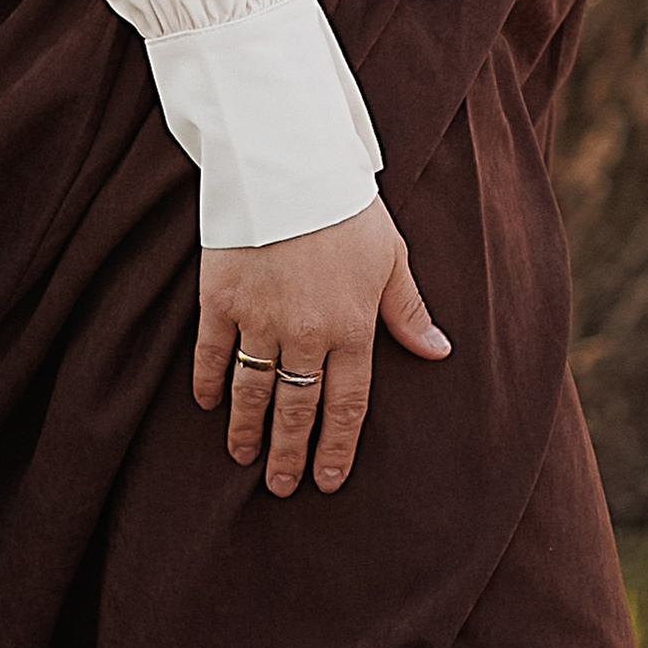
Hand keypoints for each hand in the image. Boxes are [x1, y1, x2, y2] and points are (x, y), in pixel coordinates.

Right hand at [193, 201, 449, 496]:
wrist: (288, 160)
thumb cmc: (347, 205)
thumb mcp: (391, 255)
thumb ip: (409, 310)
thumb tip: (437, 351)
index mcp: (352, 327)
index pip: (345, 406)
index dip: (336, 447)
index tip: (328, 481)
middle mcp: (305, 334)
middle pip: (296, 409)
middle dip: (289, 453)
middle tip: (282, 487)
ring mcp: (259, 319)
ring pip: (253, 391)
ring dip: (247, 430)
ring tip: (243, 457)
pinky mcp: (220, 298)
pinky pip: (213, 354)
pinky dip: (210, 382)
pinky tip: (209, 403)